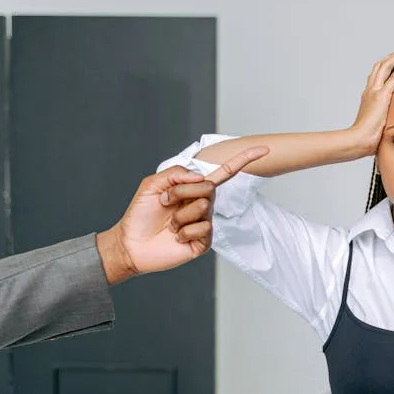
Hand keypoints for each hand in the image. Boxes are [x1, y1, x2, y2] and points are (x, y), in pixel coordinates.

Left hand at [97, 145, 269, 283]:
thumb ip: (176, 174)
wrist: (131, 244)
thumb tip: (202, 177)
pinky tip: (175, 237)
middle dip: (182, 193)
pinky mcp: (204, 241)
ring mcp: (205, 223)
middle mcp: (203, 204)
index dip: (242, 160)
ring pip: (203, 208)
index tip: (263, 149)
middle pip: (208, 189)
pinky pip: (203, 228)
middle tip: (165, 203)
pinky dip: (184, 231)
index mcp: (193, 189)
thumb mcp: (152, 185)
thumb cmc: (140, 214)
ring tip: (169, 224)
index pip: (223, 173)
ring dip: (180, 215)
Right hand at [350, 44, 393, 155]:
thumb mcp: (376, 124)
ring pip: (388, 65)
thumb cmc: (366, 138)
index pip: (378, 73)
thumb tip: (392, 125)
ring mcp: (375, 91)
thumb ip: (384, 119)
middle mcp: (370, 89)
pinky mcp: (382, 95)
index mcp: (369, 95)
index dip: (389, 64)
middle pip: (382, 64)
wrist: (357, 141)